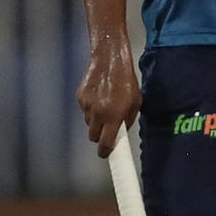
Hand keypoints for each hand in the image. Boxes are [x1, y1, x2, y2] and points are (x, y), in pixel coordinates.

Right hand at [76, 41, 140, 157]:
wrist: (109, 60)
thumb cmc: (127, 81)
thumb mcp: (136, 101)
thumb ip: (129, 119)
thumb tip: (122, 132)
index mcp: (114, 116)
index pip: (105, 143)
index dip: (105, 151)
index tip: (106, 154)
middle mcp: (98, 113)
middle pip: (93, 136)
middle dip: (99, 136)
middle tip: (107, 129)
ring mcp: (87, 106)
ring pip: (88, 123)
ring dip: (96, 121)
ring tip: (106, 105)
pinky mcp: (80, 98)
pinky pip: (85, 110)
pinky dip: (91, 108)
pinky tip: (99, 96)